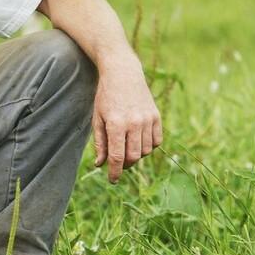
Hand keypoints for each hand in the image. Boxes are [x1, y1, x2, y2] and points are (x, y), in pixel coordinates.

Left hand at [92, 57, 161, 183]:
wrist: (122, 74)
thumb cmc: (106, 97)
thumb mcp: (97, 118)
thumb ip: (100, 143)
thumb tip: (101, 164)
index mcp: (116, 124)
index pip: (117, 157)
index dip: (114, 172)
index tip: (112, 180)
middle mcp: (134, 123)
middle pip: (133, 157)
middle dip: (125, 165)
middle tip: (119, 162)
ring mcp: (147, 119)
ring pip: (145, 151)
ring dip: (136, 155)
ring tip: (126, 146)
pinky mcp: (156, 116)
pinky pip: (156, 141)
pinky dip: (148, 146)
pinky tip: (138, 140)